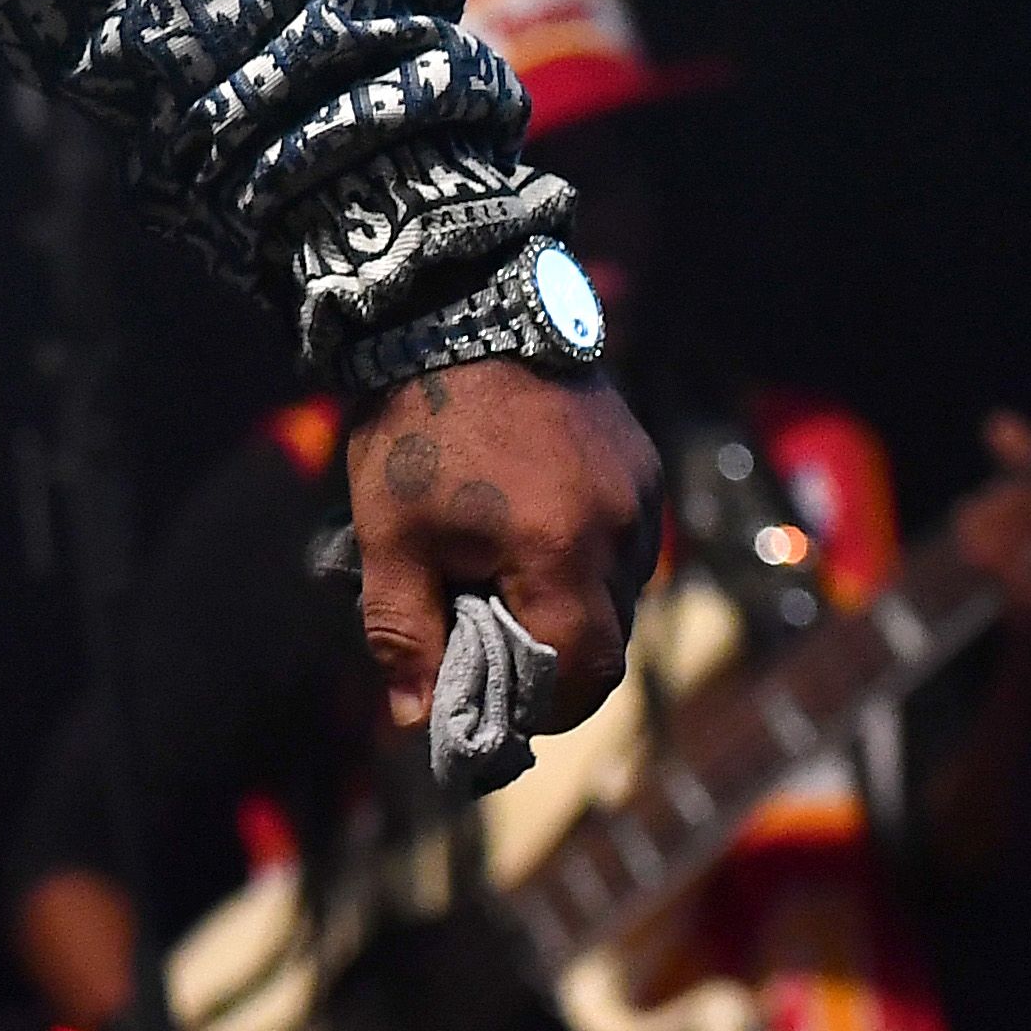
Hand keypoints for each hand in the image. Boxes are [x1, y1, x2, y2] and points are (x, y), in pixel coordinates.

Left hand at [343, 358, 659, 745]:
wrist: (452, 310)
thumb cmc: (415, 427)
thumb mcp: (389, 536)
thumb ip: (404, 631)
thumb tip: (415, 720)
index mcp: (560, 551)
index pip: (582, 671)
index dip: (545, 706)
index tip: (502, 708)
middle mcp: (620, 526)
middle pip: (608, 634)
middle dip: (555, 657)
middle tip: (494, 646)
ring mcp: (639, 489)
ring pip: (622, 587)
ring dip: (574, 601)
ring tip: (505, 578)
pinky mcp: (641, 457)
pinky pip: (628, 535)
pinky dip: (588, 553)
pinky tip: (534, 530)